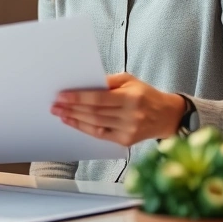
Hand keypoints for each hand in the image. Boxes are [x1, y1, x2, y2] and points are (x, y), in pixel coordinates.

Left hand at [51, 73, 185, 146]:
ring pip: (95, 124)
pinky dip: (84, 128)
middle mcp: (130, 115)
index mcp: (131, 98)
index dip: (78, 98)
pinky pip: (100, 134)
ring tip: (60, 113)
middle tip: (55, 105)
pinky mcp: (125, 141)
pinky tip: (72, 122)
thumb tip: (84, 84)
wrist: (167, 116)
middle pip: (94, 113)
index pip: (99, 98)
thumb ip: (108, 82)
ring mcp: (128, 130)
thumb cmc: (146, 95)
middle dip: (72, 109)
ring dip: (74, 119)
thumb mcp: (130, 80)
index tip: (61, 96)